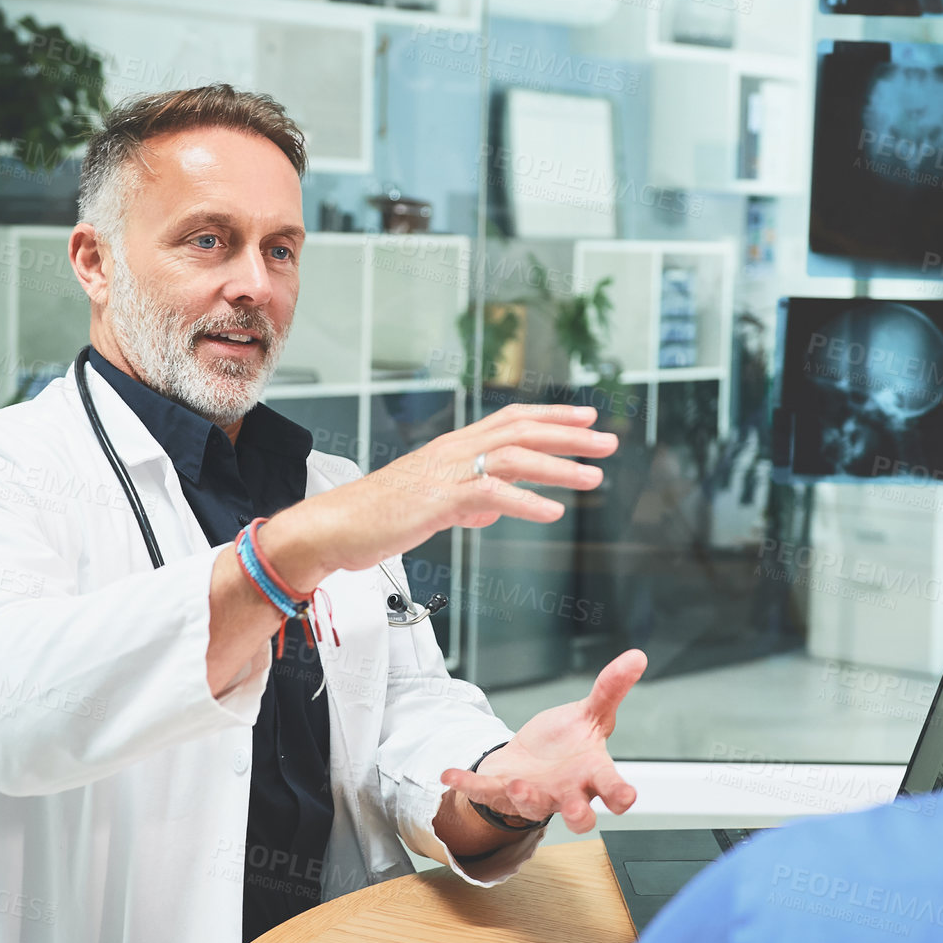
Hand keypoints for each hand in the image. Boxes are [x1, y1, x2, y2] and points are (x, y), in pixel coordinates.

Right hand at [262, 403, 618, 586]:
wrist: (335, 527)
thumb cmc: (377, 517)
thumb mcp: (432, 506)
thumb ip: (467, 502)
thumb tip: (495, 507)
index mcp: (452, 446)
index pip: (511, 419)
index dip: (552, 415)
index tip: (587, 416)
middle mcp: (453, 451)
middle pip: (520, 430)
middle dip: (569, 434)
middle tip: (608, 440)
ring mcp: (445, 473)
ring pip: (512, 457)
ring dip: (558, 466)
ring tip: (594, 477)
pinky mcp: (437, 500)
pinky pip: (490, 495)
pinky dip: (526, 502)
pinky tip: (552, 512)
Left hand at [440, 649, 644, 835]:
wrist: (533, 760)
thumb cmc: (570, 745)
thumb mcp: (590, 714)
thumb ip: (611, 688)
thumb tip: (637, 656)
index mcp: (591, 773)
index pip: (611, 787)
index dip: (620, 795)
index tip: (626, 798)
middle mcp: (566, 792)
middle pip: (578, 813)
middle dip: (578, 816)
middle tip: (577, 813)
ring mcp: (533, 795)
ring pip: (532, 805)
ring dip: (525, 798)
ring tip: (516, 784)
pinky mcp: (501, 791)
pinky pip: (482, 791)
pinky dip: (466, 783)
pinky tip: (449, 774)